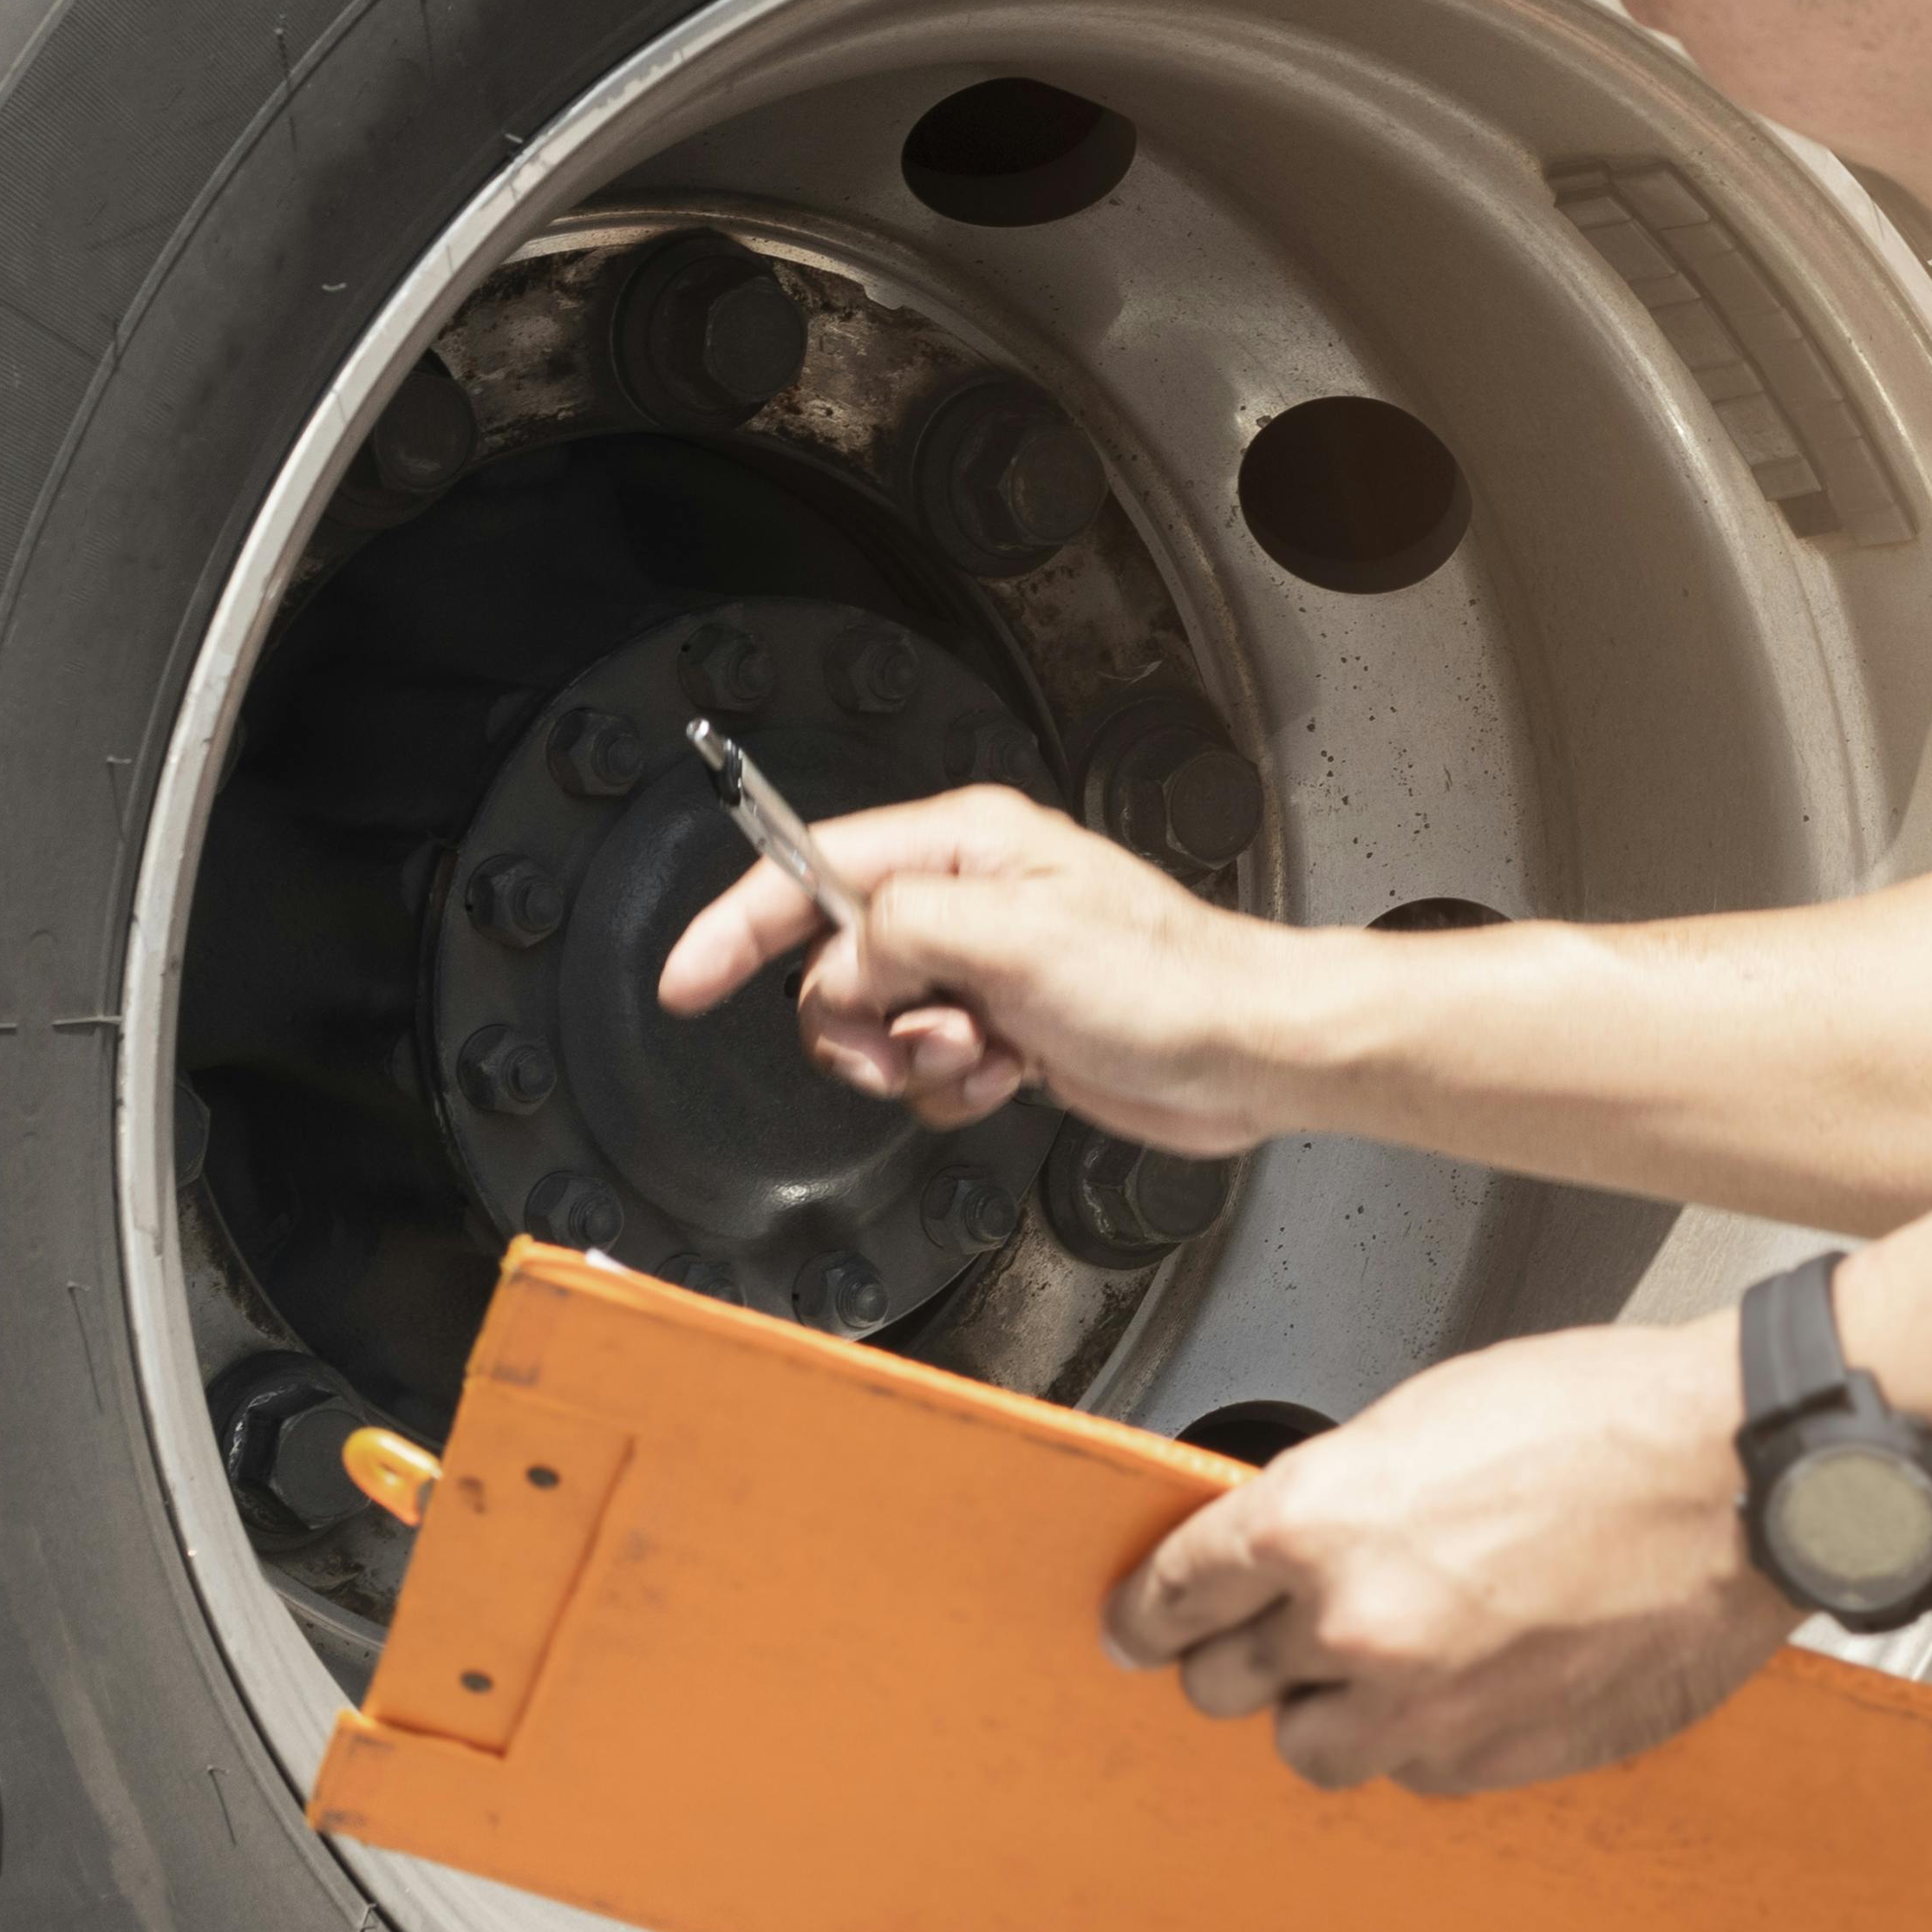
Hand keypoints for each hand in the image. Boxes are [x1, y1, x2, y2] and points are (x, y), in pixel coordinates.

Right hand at [655, 782, 1325, 1152]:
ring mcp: (982, 967)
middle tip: (927, 1033)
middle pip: (833, 963)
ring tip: (988, 1052)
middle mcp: (966, 898)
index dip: (736, 926)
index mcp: (964, 845)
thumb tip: (842, 960)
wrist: (1245, 1053)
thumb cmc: (1169, 982)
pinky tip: (1014, 1075)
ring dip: (916, 1060)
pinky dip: (954, 1087)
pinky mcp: (1003, 1027)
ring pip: (874, 1026)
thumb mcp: (1018, 937)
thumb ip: (900, 930)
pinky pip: (925, 1068)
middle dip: (861, 1020)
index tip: (687, 980)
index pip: (809, 869)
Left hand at [1102, 1316, 1800, 1795]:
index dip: (1146, 1613)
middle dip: (1241, 1654)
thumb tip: (1292, 1540)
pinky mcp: (1494, 1759)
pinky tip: (1464, 1676)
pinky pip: (1414, 1771)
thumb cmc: (1604, 1419)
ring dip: (1326, 1709)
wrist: (1735, 1478)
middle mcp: (1354, 1625)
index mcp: (1317, 1519)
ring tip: (1378, 1659)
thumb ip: (1338, 1494)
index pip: (1174, 1594)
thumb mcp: (1427, 1414)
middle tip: (1273, 1629)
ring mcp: (1425, 1706)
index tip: (1138, 1625)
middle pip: (1224, 1684)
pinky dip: (1420, 1735)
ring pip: (1311, 1748)